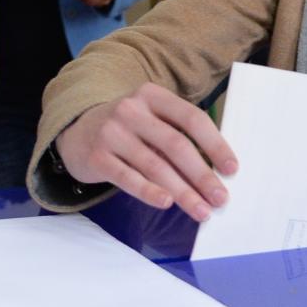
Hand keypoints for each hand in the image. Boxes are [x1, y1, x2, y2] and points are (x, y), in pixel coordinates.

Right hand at [57, 82, 237, 221]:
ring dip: (182, 192)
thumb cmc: (127, 130)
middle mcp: (131, 110)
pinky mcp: (97, 156)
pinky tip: (166, 203)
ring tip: (201, 211)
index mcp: (152, 96)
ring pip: (154, 166)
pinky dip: (149, 191)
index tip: (232, 169)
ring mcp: (111, 132)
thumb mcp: (150, 119)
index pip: (191, 118)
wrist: (75, 131)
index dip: (215, 144)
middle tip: (220, 198)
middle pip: (175, 145)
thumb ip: (176, 135)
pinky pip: (128, 178)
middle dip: (202, 175)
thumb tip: (216, 172)